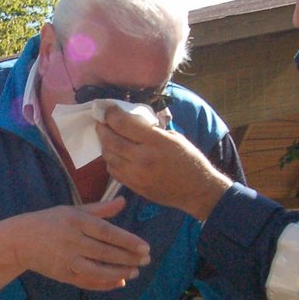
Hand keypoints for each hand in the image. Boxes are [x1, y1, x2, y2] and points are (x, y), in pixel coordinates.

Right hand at [12, 197, 150, 289]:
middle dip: (128, 257)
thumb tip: (123, 201)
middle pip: (105, 252)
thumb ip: (99, 209)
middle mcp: (71, 240)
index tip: (145, 247)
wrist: (20, 241)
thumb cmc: (50, 222)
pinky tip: (119, 281)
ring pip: (97, 270)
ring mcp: (66, 259)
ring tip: (135, 271)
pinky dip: (104, 283)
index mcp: (75, 221)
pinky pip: (87, 282)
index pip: (107, 232)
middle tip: (146, 260)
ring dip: (118, 272)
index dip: (127, 240)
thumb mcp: (72, 210)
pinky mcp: (63, 274)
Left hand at [98, 108, 230, 221]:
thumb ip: (151, 130)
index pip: (123, 124)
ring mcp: (136, 175)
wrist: (197, 190)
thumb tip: (132, 122)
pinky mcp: (134, 186)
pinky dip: (110, 160)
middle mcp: (142, 158)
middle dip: (102, 128)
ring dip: (105, 144)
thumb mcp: (174, 137)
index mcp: (155, 142)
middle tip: (102, 122)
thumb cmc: (189, 160)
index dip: (111, 114)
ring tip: (107, 137)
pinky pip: (113, 171)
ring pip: (108, 156)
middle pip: (110, 140)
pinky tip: (115, 154)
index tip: (108, 109)